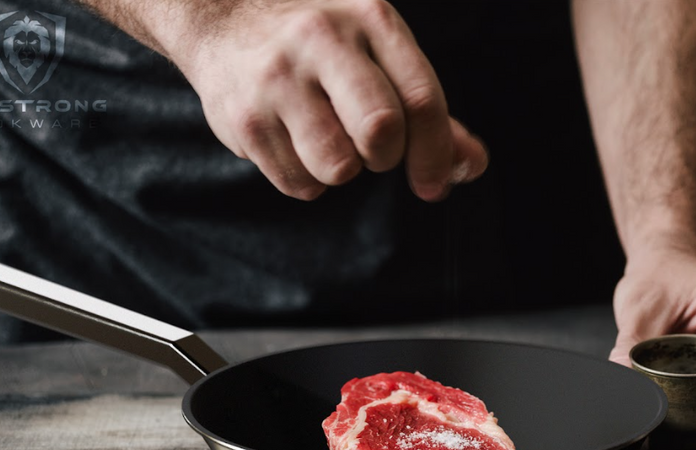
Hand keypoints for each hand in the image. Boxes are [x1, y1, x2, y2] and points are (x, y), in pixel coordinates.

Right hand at [166, 0, 487, 199]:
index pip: (421, 97)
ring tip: (328, 140)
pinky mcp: (246, 119)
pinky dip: (307, 178)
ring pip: (338, 167)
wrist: (223, 24)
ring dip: (342, 171)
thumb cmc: (322, 49)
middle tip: (372, 150)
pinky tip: (294, 143)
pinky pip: (300, 184)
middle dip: (385, 157)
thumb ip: (426, 112)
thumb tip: (472, 165)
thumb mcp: (378, 57)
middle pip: (380, 130)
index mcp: (369, 19)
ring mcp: (278, 78)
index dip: (436, 152)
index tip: (436, 183)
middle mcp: (321, 39)